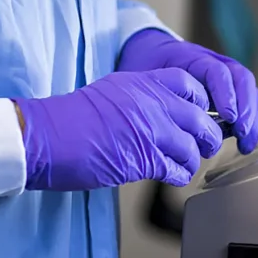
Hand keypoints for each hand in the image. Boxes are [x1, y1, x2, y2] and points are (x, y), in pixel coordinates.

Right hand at [13, 68, 222, 191]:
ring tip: (184, 165)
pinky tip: (171, 176)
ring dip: (193, 160)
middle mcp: (152, 103)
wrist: (49, 135)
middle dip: (208, 136)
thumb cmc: (71, 116)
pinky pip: (178, 169)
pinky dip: (179, 176)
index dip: (201, 102)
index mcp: (143, 82)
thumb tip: (160, 112)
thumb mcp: (112, 90)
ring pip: (194, 147)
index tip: (199, 114)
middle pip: (201, 119)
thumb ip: (140, 96)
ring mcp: (151, 130)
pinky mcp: (145, 160)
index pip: (190, 84)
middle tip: (204, 145)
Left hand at [119, 29, 257, 154]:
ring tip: (245, 144)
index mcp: (191, 57)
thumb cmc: (146, 66)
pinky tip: (244, 142)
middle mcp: (212, 61)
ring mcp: (223, 72)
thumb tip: (157, 123)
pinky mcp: (227, 87)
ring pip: (248, 88)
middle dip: (246, 107)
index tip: (228, 117)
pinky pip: (246, 99)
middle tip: (241, 133)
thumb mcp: (144, 76)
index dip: (225, 93)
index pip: (216, 70)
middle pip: (240, 77)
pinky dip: (250, 120)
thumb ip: (152, 94)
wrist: (149, 51)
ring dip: (252, 116)